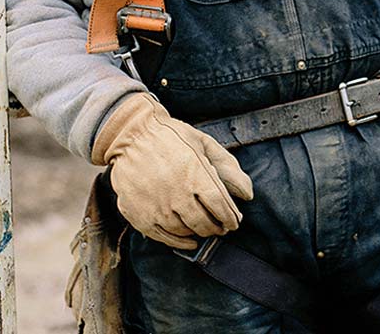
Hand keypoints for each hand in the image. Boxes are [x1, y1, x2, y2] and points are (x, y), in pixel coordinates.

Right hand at [91, 92, 252, 249]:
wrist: (131, 136)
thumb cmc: (172, 137)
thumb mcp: (204, 143)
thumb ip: (228, 168)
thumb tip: (248, 194)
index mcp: (195, 174)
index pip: (221, 207)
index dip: (230, 217)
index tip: (234, 221)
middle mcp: (177, 194)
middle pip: (205, 223)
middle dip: (217, 227)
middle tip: (221, 227)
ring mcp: (157, 207)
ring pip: (186, 232)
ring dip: (200, 233)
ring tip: (205, 228)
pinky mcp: (140, 216)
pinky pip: (164, 238)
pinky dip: (180, 242)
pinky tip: (189, 239)